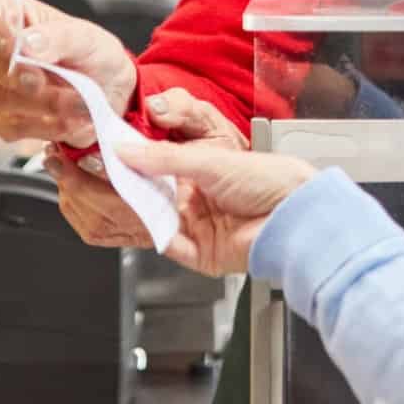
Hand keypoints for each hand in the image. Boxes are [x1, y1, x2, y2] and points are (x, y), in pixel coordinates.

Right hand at [0, 0, 135, 147]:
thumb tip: (26, 44)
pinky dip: (42, 126)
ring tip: (77, 102)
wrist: (107, 90)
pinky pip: (7, 126)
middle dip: (15, 74)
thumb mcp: (85, 36)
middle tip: (44, 81)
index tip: (12, 45)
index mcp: (4, 14)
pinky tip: (66, 120)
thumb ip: (57, 37)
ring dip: (42, 103)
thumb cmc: (90, 53)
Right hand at [109, 137, 316, 275]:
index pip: (158, 167)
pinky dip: (156, 234)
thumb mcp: (210, 160)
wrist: (297, 214)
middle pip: (154, 195)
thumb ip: (165, 157)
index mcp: (202, 171)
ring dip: (139, 209)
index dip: (135, 162)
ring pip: (157, 219)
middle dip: (131, 187)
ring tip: (120, 194)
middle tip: (107, 175)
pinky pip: (171, 245)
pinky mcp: (202, 254)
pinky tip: (145, 220)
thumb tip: (127, 149)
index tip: (111, 153)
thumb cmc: (270, 180)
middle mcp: (199, 199)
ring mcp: (200, 226)